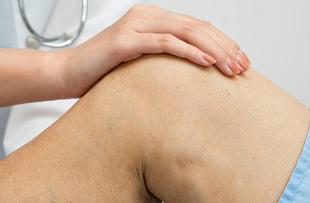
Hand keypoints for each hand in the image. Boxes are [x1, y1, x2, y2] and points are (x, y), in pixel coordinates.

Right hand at [58, 4, 250, 97]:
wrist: (65, 76)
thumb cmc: (101, 76)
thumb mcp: (140, 67)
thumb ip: (164, 63)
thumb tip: (197, 79)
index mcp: (152, 19)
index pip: (197, 27)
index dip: (224, 43)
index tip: (243, 63)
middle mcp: (145, 16)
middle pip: (197, 27)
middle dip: (225, 47)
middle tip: (243, 67)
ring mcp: (135, 26)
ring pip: (186, 32)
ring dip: (214, 51)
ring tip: (231, 68)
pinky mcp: (124, 42)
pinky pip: (164, 44)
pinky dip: (189, 53)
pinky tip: (206, 64)